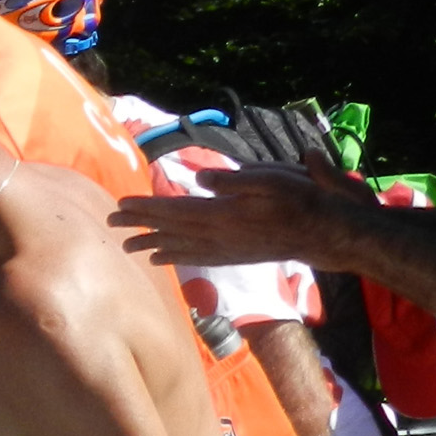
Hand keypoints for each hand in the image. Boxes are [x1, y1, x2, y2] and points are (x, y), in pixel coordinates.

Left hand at [109, 163, 369, 273]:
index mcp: (223, 214)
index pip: (175, 210)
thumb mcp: (271, 180)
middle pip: (170, 229)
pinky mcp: (233, 256)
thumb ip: (233, 180)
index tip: (120, 205)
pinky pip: (195, 257)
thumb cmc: (301, 200)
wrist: (325, 234)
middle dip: (139, 225)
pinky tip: (161, 259)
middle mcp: (218, 236)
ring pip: (179, 246)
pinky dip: (174, 257)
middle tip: (110, 223)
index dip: (146, 208)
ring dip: (151, 244)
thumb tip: (198, 176)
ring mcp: (225, 249)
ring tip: (126, 246)